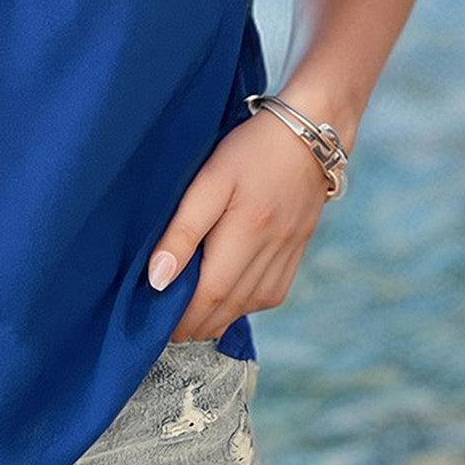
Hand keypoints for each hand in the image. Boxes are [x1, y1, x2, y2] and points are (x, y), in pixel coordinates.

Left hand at [146, 107, 337, 340]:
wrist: (310, 132)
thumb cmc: (250, 148)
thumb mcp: (209, 180)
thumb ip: (183, 230)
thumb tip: (158, 278)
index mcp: (247, 231)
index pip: (210, 294)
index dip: (182, 319)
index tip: (155, 328)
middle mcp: (271, 250)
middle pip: (229, 306)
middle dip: (195, 325)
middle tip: (164, 332)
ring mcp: (289, 252)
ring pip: (251, 304)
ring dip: (219, 319)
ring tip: (189, 322)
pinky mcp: (297, 250)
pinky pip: (271, 293)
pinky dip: (245, 305)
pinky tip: (226, 301)